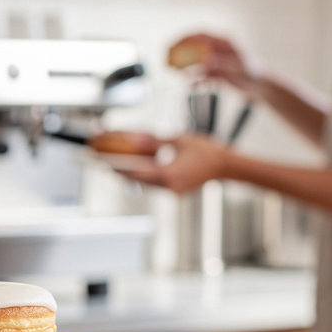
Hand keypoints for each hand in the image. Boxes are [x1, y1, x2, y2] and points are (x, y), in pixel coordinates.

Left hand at [115, 132, 231, 194]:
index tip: (104, 162)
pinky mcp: (175, 191)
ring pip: (145, 183)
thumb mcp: (178, 140)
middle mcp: (169, 187)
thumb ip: (154, 142)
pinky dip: (145, 176)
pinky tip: (136, 168)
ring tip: (115, 165)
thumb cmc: (207, 150)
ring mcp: (173, 191)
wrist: (227, 165)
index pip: (137, 172)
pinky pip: (155, 184)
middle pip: (138, 180)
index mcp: (169, 175)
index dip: (119, 168)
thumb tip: (134, 140)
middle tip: (104, 164)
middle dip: (121, 171)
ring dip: (132, 174)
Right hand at [170, 33, 261, 96]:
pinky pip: (202, 76)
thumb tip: (205, 61)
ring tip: (177, 75)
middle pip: (195, 47)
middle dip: (180, 53)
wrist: (261, 87)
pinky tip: (193, 88)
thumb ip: (221, 64)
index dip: (184, 39)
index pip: (200, 36)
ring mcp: (217, 61)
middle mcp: (218, 50)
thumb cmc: (253, 74)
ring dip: (186, 69)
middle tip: (167, 60)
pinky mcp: (217, 73)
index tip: (172, 45)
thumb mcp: (237, 68)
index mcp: (224, 43)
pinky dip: (196, 81)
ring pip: (196, 62)